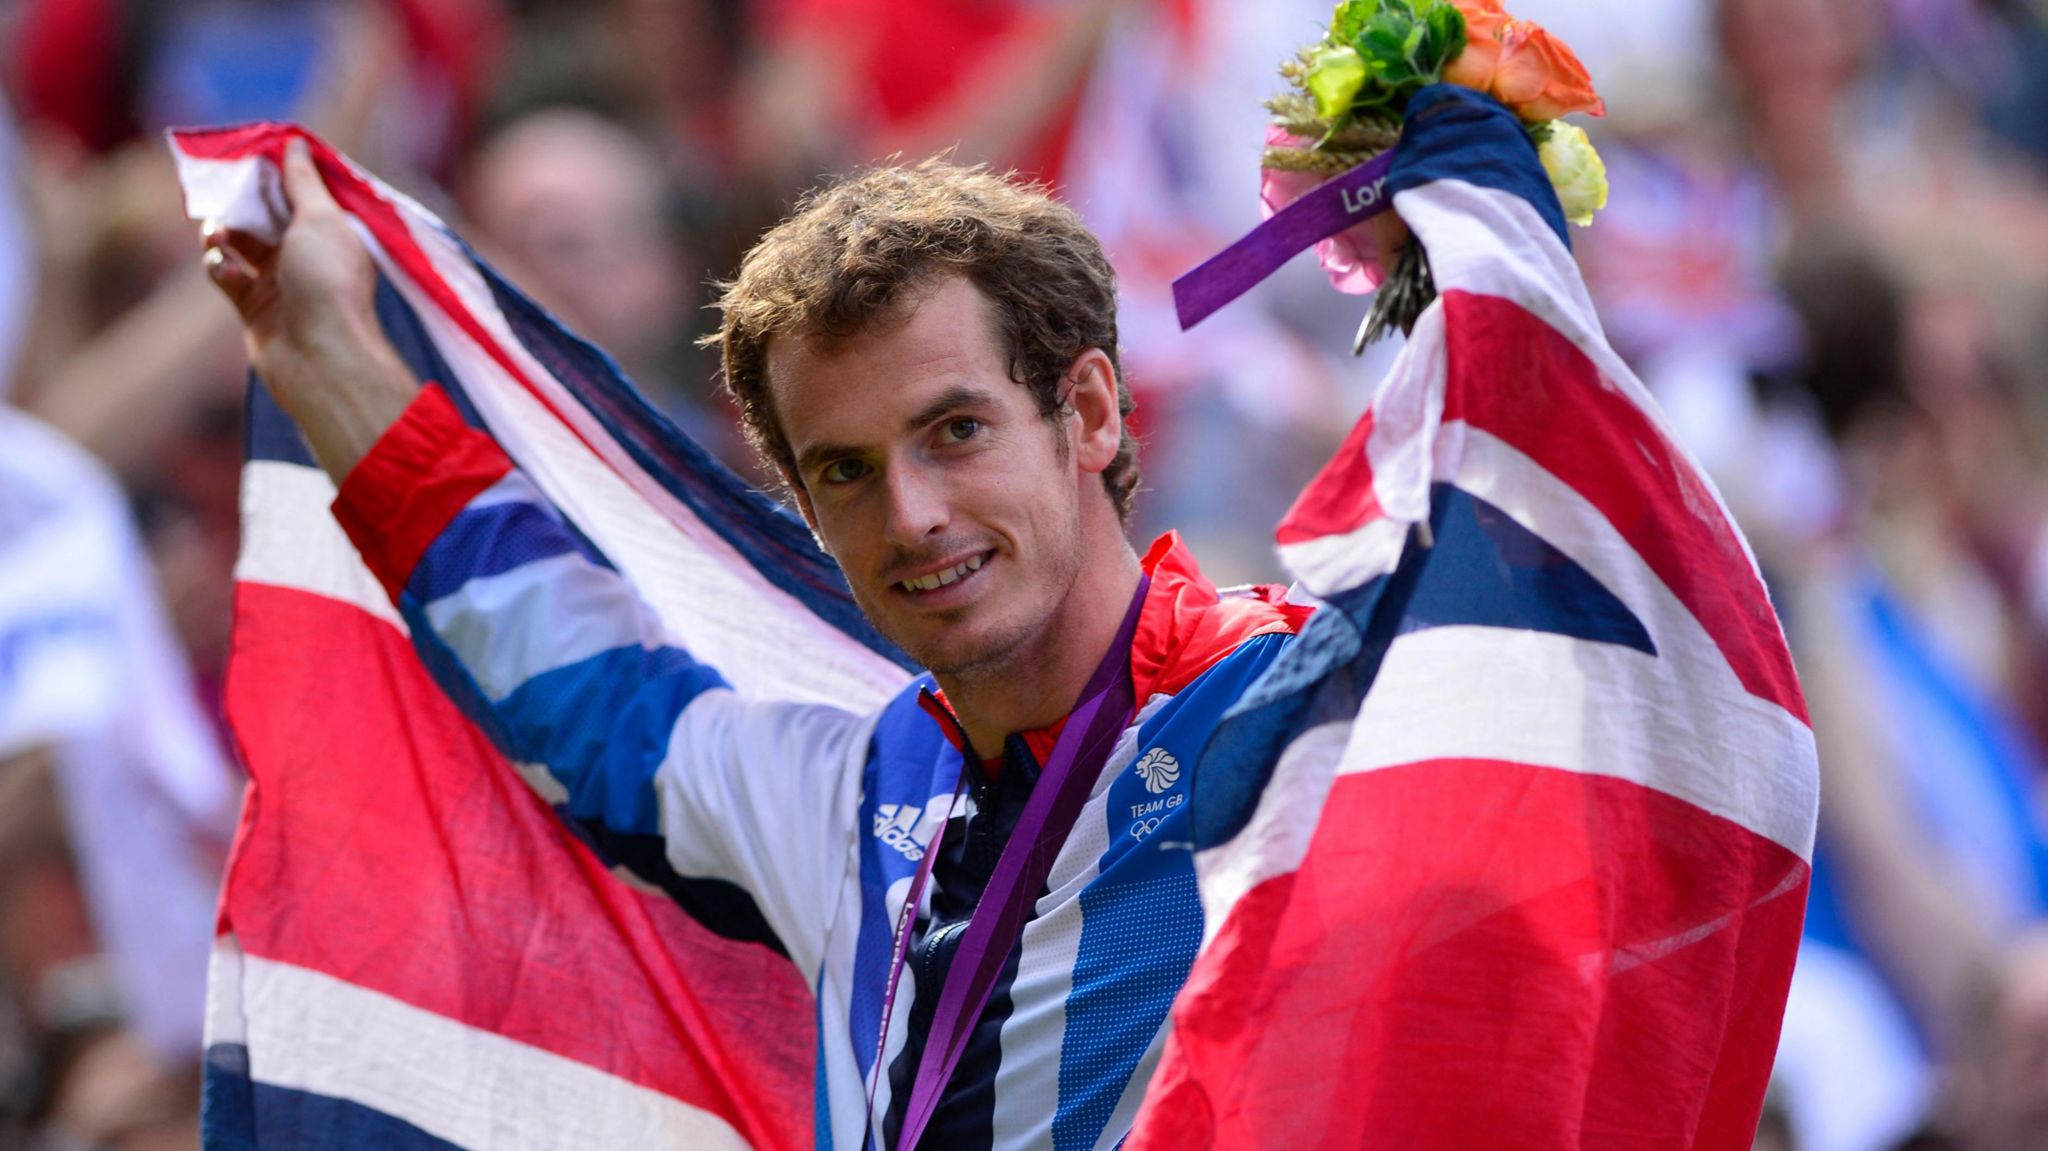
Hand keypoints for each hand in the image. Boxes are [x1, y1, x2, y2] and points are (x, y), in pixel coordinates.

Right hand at [201, 138, 417, 478]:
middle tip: (214, 185)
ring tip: (215, 232)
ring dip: (220, 231)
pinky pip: (225, 274)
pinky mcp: (253, 307)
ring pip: (238, 242)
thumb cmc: (328, 284)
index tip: (244, 151)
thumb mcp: (320, 220)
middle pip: (263, 214)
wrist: (320, 358)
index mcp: (330, 232)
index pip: (297, 191)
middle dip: (238, 199)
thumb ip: (302, 181)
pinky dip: (217, 266)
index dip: (272, 171)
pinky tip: (221, 268)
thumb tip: (296, 142)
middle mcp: (306, 255)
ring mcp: (279, 281)